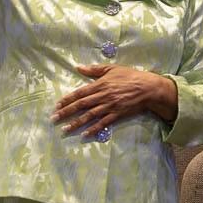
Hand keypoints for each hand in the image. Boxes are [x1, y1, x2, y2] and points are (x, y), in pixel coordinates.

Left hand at [54, 64, 175, 138]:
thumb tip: (78, 67)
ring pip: (89, 116)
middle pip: (81, 105)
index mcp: (100, 84)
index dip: (67, 99)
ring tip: (65, 129)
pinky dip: (93, 129)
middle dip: (66, 112)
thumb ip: (94, 69)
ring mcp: (109, 106)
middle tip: (54, 118)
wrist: (148, 88)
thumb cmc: (130, 76)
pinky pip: (103, 123)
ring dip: (76, 123)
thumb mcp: (112, 68)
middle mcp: (102, 96)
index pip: (79, 93)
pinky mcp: (117, 114)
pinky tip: (85, 135)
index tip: (57, 105)